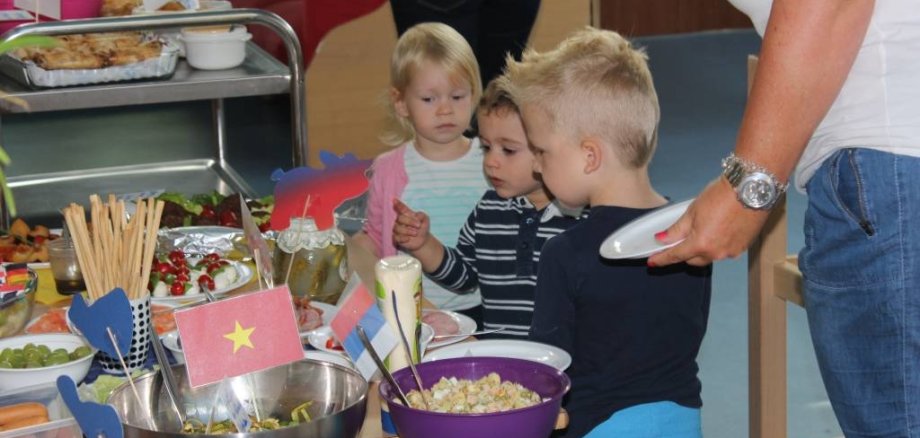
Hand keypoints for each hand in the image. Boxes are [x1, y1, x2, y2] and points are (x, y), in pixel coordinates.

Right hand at [392, 199, 430, 250]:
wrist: (422, 239)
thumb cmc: (422, 227)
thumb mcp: (425, 220)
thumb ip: (421, 215)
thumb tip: (416, 216)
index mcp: (406, 214)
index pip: (401, 208)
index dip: (398, 204)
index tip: (395, 200)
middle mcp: (400, 221)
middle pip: (400, 218)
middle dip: (409, 221)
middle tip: (418, 225)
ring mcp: (397, 229)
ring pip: (397, 228)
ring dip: (407, 231)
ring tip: (416, 233)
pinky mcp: (396, 238)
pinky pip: (396, 237)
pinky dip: (402, 238)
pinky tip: (408, 238)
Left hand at [647, 177, 771, 266]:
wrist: (751, 188)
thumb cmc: (723, 195)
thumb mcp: (692, 211)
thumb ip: (676, 230)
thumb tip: (662, 240)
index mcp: (701, 244)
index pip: (676, 256)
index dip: (662, 259)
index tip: (653, 262)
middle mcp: (717, 252)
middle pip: (693, 259)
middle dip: (684, 253)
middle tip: (678, 241)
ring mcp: (732, 252)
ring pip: (709, 256)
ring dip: (702, 249)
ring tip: (703, 229)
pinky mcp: (743, 247)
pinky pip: (724, 251)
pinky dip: (717, 244)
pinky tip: (718, 230)